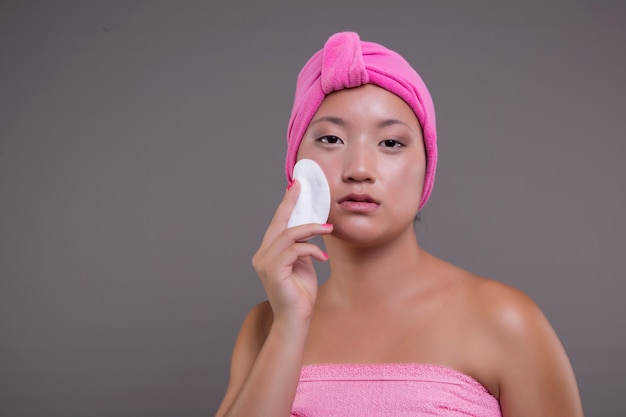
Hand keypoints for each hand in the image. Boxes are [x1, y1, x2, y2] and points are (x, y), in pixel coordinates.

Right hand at [252, 180, 332, 324]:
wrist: (296, 320)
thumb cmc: (300, 294)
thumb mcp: (304, 264)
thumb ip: (302, 247)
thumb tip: (313, 228)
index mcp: (268, 253)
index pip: (277, 224)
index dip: (286, 204)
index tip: (294, 186)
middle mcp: (262, 255)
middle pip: (278, 223)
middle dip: (291, 202)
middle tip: (301, 186)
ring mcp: (264, 263)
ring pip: (289, 234)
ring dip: (312, 230)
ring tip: (328, 230)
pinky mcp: (273, 270)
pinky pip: (294, 250)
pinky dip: (311, 249)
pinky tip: (323, 258)